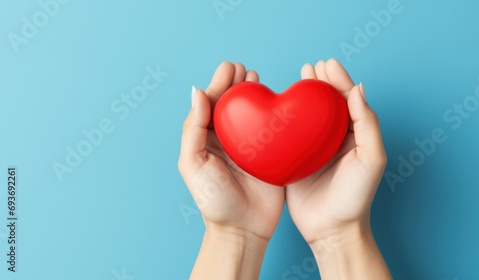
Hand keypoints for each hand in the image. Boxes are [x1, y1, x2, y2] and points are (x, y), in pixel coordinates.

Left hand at [178, 61, 284, 279]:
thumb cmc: (214, 200)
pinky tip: (277, 102)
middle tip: (245, 70)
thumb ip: (193, 129)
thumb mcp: (194, 164)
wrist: (243, 229)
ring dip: (254, 94)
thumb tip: (196, 93)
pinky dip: (275, 114)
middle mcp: (229, 140)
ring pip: (253, 113)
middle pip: (233, 105)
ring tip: (256, 78)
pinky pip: (273, 130)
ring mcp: (251, 147)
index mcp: (208, 140)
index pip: (212, 105)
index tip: (229, 68)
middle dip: (237, 84)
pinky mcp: (272, 155)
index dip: (219, 84)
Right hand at [286, 59, 390, 278]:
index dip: (338, 80)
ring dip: (304, 95)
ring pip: (308, 115)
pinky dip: (286, 118)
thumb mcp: (371, 159)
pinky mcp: (294, 160)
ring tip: (300, 76)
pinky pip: (290, 134)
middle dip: (320, 83)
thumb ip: (367, 123)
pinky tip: (280, 107)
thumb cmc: (355, 197)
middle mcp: (333, 139)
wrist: (331, 229)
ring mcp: (313, 149)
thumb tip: (358, 89)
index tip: (327, 64)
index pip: (346, 100)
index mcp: (353, 136)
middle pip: (326, 103)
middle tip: (311, 67)